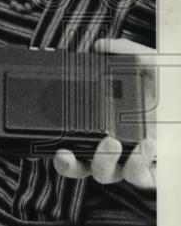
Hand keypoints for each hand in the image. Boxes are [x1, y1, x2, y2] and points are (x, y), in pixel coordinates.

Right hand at [53, 38, 156, 189]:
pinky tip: (145, 145)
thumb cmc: (171, 89)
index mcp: (105, 123)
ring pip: (105, 175)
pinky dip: (137, 165)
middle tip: (69, 150)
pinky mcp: (156, 170)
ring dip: (103, 161)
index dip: (60, 149)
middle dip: (69, 164)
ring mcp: (134, 159)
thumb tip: (101, 45)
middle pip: (80, 166)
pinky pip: (140, 179)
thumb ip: (127, 50)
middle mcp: (115, 145)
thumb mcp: (150, 64)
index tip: (56, 143)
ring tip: (111, 141)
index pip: (74, 141)